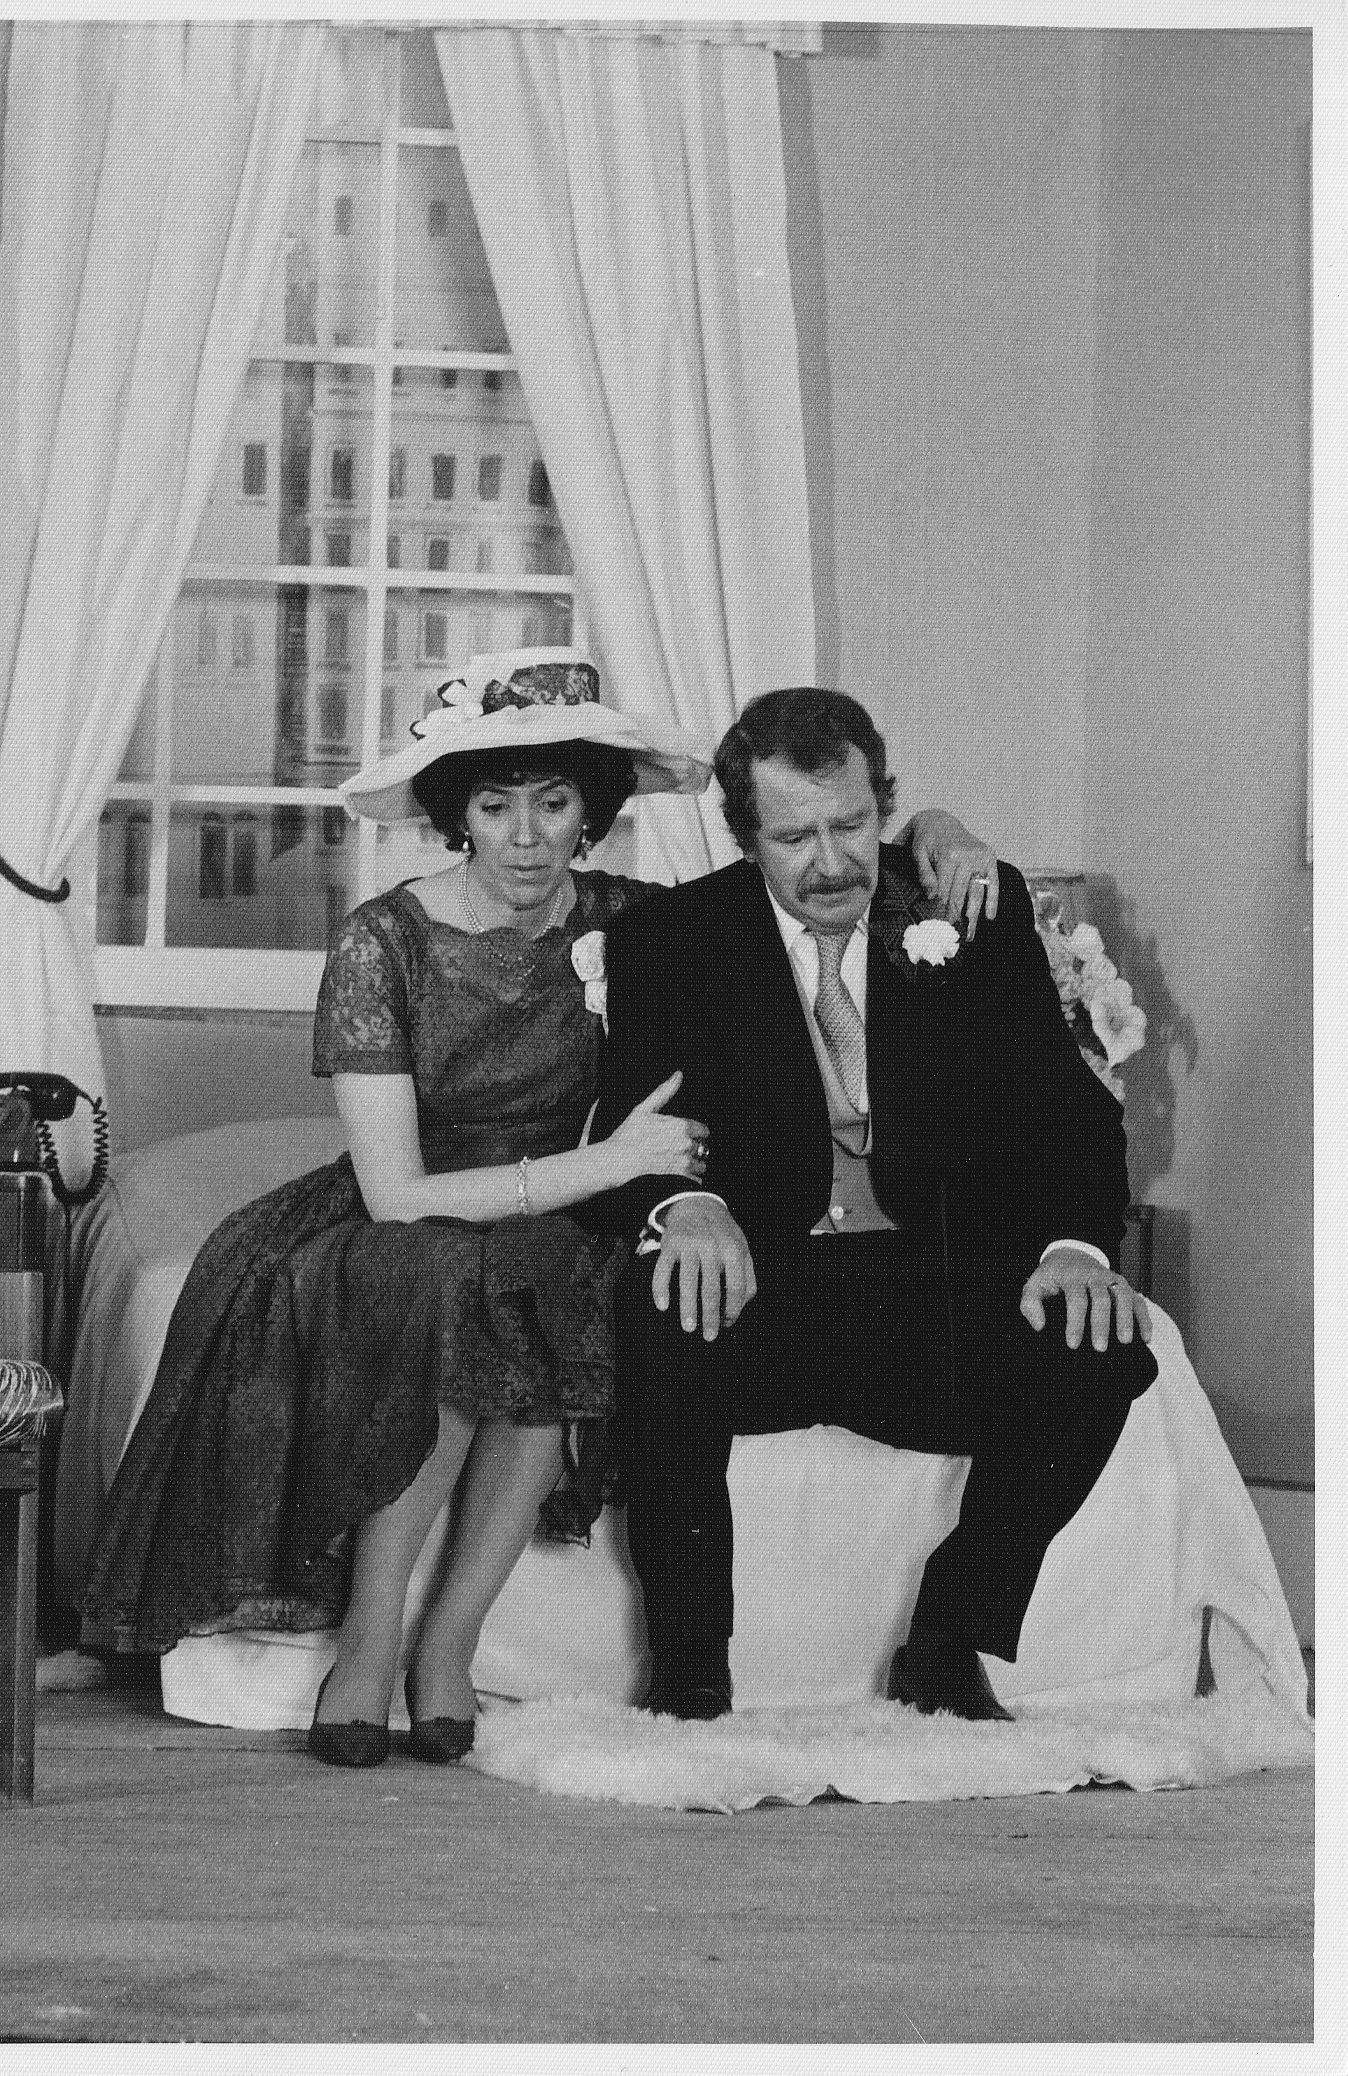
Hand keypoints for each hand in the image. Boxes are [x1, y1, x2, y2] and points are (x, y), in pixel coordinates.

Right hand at [607, 1072, 709, 1188]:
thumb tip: (678, 1075)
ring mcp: (684, 1164)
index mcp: (682, 1126)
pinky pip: (695, 1181)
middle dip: (693, 1149)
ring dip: (694, 1165)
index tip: (684, 1136)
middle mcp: (687, 1145)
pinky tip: (676, 1176)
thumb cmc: (628, 1136)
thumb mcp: (644, 1109)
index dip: (694, 1133)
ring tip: (677, 1164)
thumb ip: (664, 1092)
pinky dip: (689, 1180)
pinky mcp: (680, 1180)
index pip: (703, 1130)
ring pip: (701, 1165)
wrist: (616, 1162)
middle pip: (703, 1147)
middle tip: (677, 1150)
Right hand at [652, 1196, 756, 1340]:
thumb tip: (740, 1307)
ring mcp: (689, 1245)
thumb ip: (747, 1277)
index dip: (733, 1309)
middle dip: (710, 1316)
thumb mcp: (742, 1250)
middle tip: (709, 1337)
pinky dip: (660, 1288)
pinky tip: (662, 1306)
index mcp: (733, 1250)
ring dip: (687, 1308)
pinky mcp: (670, 1244)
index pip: (736, 1287)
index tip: (727, 1323)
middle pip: (711, 1289)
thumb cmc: (723, 1235)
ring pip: (687, 1282)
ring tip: (688, 1327)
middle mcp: (712, 1247)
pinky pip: (663, 1270)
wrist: (698, 1206)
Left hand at [908, 809, 998, 938]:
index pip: (944, 891)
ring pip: (977, 892)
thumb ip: (924, 874)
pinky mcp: (990, 858)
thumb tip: (932, 896)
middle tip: (952, 938)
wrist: (940, 822)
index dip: (940, 912)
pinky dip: (992, 900)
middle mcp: (967, 856)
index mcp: (948, 856)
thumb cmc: (926, 841)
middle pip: (960, 895)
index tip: (938, 930)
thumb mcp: (918, 854)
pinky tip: (989, 917)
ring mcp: (980, 857)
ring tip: (969, 934)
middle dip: (955, 918)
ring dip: (973, 916)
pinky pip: (993, 883)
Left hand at [1019, 1245, 1152, 1350]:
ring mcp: (1113, 1280)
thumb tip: (1039, 1326)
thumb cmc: (1051, 1278)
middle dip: (1101, 1324)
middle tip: (1100, 1348)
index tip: (1072, 1344)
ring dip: (1126, 1319)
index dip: (1075, 1322)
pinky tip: (1145, 1338)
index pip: (1076, 1299)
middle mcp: (1095, 1276)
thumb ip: (1030, 1304)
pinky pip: (1139, 1301)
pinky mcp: (1125, 1287)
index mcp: (1072, 1276)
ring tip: (1125, 1342)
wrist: (1070, 1255)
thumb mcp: (1034, 1285)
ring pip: (1124, 1297)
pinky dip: (1144, 1319)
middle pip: (1102, 1299)